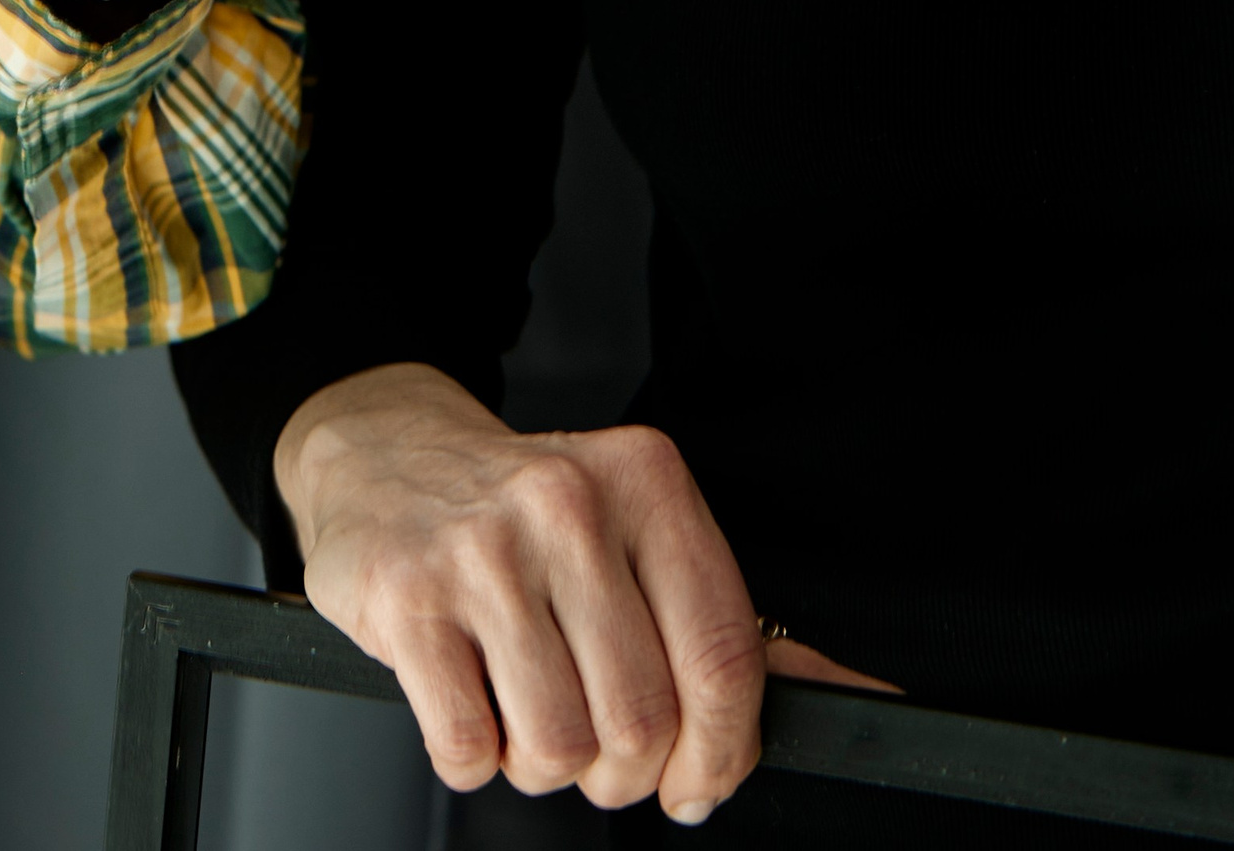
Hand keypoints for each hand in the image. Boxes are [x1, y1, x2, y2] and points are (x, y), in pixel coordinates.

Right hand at [275, 364, 879, 818]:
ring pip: (558, 746)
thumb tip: (850, 697)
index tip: (700, 781)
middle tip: (598, 750)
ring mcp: (481, 549)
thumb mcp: (634, 532)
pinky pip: (468, 748)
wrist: (383, 451)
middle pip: (643, 720)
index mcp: (644, 482)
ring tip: (527, 714)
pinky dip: (474, 758)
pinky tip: (470, 701)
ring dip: (546, 767)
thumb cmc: (520, 512)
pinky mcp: (406, 596)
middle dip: (624, 770)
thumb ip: (728, 620)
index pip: (723, 657)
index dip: (722, 754)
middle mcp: (568, 503)